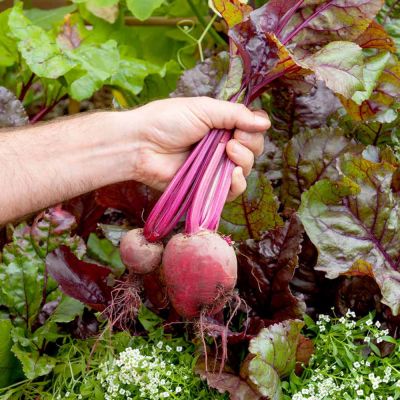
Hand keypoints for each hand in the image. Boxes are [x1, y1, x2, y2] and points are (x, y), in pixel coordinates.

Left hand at [130, 97, 270, 199]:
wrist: (141, 145)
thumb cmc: (166, 121)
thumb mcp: (203, 108)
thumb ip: (235, 114)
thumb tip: (266, 121)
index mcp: (220, 125)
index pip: (251, 129)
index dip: (254, 128)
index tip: (244, 126)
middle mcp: (220, 147)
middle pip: (253, 149)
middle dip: (249, 143)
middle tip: (231, 139)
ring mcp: (214, 168)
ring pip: (246, 170)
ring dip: (244, 160)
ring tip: (228, 152)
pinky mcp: (207, 187)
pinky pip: (232, 191)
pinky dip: (238, 184)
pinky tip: (233, 173)